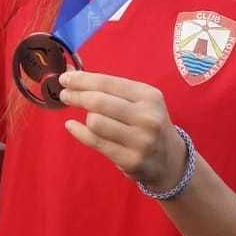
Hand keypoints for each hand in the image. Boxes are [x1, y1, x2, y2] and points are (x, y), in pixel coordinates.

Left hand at [57, 71, 187, 190]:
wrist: (171, 160)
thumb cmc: (148, 124)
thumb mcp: (141, 102)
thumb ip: (111, 89)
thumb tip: (73, 75)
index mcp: (149, 96)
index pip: (107, 83)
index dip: (82, 80)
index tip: (65, 78)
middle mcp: (147, 117)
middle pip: (99, 101)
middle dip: (76, 96)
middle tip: (64, 94)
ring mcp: (140, 140)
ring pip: (95, 122)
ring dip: (84, 116)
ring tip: (84, 115)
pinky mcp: (131, 160)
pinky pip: (96, 142)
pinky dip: (78, 132)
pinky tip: (71, 126)